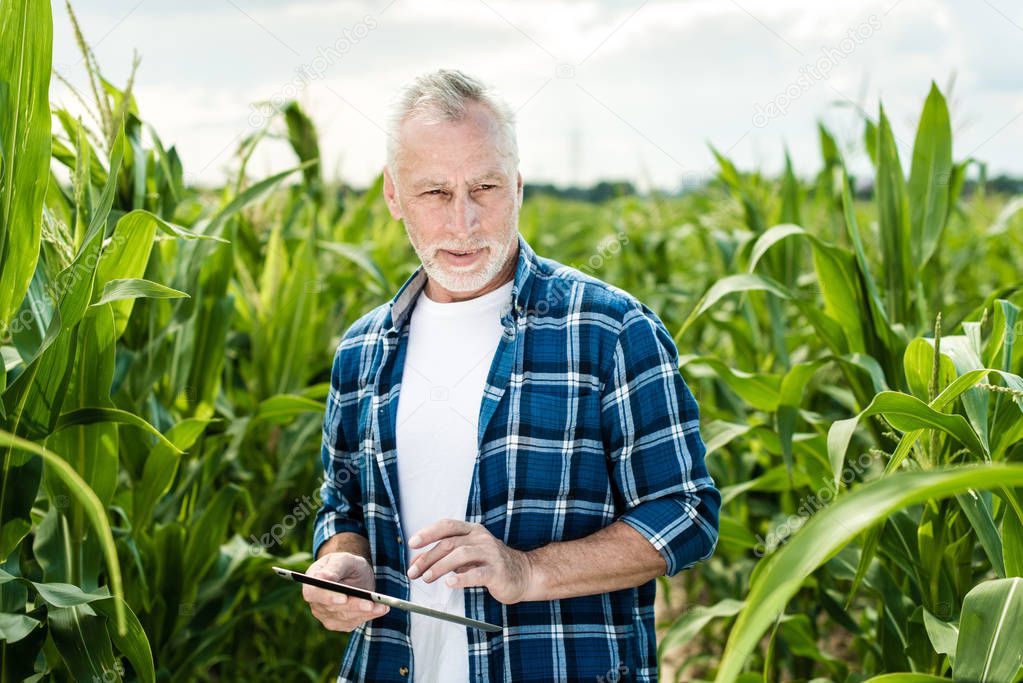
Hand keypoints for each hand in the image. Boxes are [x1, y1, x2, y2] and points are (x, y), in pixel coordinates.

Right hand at [302, 552, 388, 631]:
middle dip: (353, 606)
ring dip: (365, 612)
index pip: (313, 594)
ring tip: (382, 605)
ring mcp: (327, 616)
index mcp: (312, 584)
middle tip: (370, 603)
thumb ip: (334, 568)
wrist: (354, 574)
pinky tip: (381, 608)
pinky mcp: (341, 623)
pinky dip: (369, 616)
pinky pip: (354, 622)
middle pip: (332, 608)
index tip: (343, 597)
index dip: (327, 597)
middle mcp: (317, 603)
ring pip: (345, 617)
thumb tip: (322, 577)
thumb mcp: (343, 560)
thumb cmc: (346, 564)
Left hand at [405, 519, 536, 603]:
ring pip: (461, 555)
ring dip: (440, 567)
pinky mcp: (497, 572)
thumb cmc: (491, 564)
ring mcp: (490, 554)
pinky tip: (450, 583)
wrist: (524, 574)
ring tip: (427, 578)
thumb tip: (416, 562)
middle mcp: (481, 538)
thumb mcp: (466, 556)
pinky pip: (478, 573)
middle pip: (450, 543)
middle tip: (414, 571)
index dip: (428, 533)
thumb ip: (444, 557)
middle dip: (428, 557)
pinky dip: (462, 578)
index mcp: (472, 531)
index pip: (447, 526)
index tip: (412, 543)